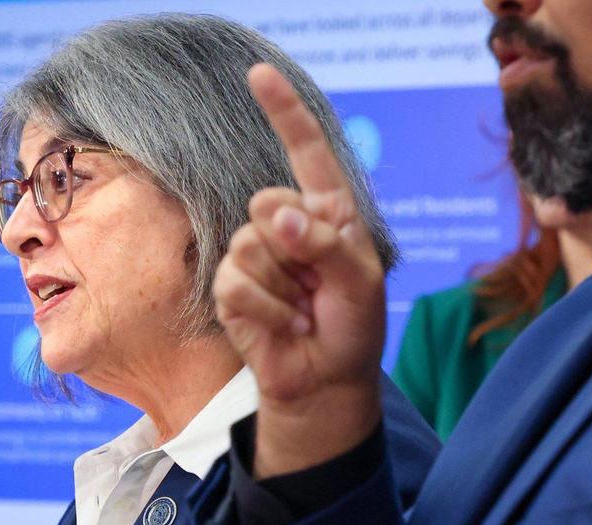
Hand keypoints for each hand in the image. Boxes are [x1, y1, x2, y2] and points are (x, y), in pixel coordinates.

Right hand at [214, 64, 384, 475]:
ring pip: (250, 245)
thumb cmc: (353, 328)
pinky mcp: (231, 289)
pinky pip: (236, 282)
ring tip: (302, 310)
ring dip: (284, 288)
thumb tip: (277, 217)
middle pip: (268, 202)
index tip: (260, 74)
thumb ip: (326, 244)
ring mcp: (254, 256)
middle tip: (317, 288)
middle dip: (296, 249)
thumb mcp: (360, 282)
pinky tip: (285, 325)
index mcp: (326, 212)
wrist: (326, 382)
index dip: (283, 113)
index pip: (305, 153)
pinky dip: (266, 310)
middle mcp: (287, 226)